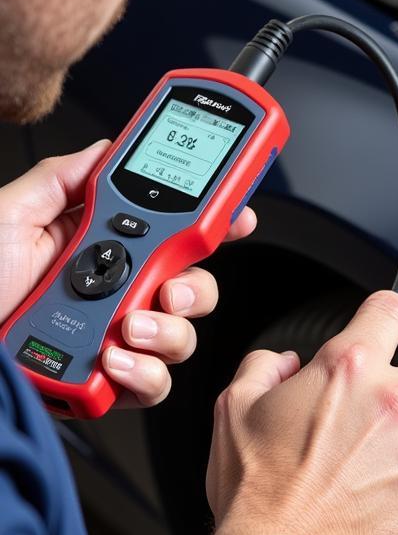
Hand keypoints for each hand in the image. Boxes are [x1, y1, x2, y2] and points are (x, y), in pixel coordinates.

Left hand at [0, 141, 256, 406]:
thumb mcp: (9, 215)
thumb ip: (63, 179)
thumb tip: (107, 149)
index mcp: (99, 250)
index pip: (173, 235)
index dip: (214, 225)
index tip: (238, 216)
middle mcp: (114, 296)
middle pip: (194, 290)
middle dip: (196, 290)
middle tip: (169, 288)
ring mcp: (113, 340)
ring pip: (181, 339)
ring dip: (166, 334)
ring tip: (126, 328)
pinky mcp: (106, 382)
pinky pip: (152, 385)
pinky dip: (142, 375)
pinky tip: (112, 359)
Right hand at [206, 290, 397, 534]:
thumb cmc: (255, 491)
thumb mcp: (234, 409)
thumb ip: (263, 368)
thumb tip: (282, 364)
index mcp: (349, 370)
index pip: (389, 312)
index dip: (386, 319)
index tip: (386, 329)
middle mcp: (393, 405)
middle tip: (388, 419)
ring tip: (352, 484)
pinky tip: (362, 512)